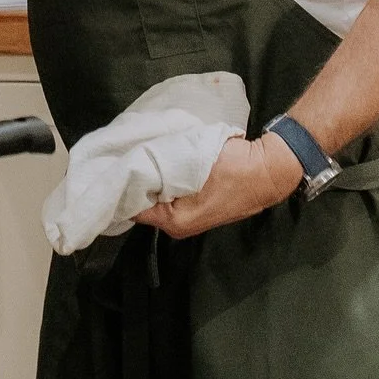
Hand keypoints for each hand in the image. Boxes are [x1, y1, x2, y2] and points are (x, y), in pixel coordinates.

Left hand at [133, 132, 303, 239]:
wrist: (268, 172)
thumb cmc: (233, 167)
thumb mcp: (192, 163)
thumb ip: (161, 167)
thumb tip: (133, 164)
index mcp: (173, 220)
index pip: (132, 206)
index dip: (120, 185)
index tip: (109, 164)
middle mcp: (177, 225)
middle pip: (142, 202)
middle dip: (133, 181)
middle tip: (121, 154)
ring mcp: (188, 218)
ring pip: (156, 197)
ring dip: (149, 179)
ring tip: (137, 153)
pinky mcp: (197, 208)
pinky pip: (170, 195)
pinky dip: (164, 181)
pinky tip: (159, 161)